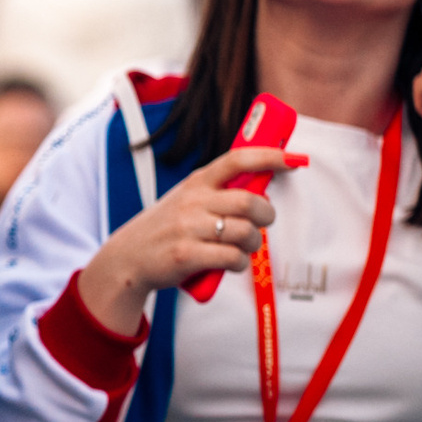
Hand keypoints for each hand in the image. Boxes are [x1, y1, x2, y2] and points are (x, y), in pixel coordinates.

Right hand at [75, 145, 299, 334]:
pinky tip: (229, 263)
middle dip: (267, 216)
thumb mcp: (187, 200)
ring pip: (245, 234)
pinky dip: (239, 264)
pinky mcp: (187, 256)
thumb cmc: (168, 228)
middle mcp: (193, 201)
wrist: (128, 258)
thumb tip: (263, 191)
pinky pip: (233, 259)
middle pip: (249, 202)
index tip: (293, 160)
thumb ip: (219, 193)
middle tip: (263, 223)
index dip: (270, 157)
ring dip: (253, 245)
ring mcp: (189, 229)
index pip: (238, 159)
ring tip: (243, 248)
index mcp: (196, 182)